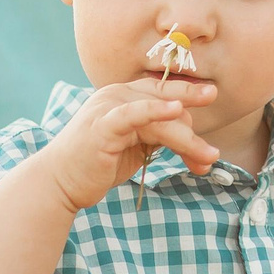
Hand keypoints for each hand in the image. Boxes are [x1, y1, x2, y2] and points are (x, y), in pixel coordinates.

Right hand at [38, 79, 218, 211]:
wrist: (61, 182)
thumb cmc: (99, 164)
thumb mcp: (136, 146)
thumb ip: (160, 135)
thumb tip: (195, 142)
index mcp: (125, 95)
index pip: (165, 91)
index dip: (190, 97)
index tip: (213, 99)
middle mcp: (117, 94)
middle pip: (168, 102)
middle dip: (193, 130)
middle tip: (212, 153)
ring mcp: (108, 107)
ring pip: (161, 118)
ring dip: (188, 141)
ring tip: (209, 159)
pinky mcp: (102, 126)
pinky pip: (133, 114)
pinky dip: (155, 110)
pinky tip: (176, 110)